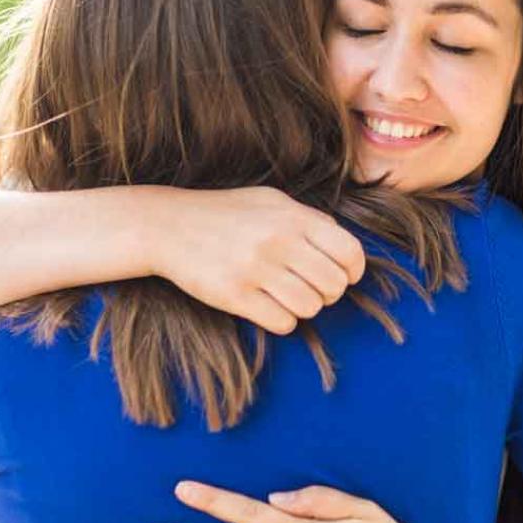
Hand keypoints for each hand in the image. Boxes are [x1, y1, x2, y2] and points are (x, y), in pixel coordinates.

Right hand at [150, 186, 365, 334]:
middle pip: (334, 285)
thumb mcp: (271, 200)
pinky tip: (269, 306)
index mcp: (292, 216)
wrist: (168, 225)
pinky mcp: (234, 295)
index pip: (349, 251)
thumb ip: (309, 219)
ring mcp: (256, 269)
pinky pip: (283, 322)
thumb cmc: (225, 213)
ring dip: (305, 307)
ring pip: (311, 307)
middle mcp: (279, 241)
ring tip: (288, 296)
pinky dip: (282, 320)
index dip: (354, 270)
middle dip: (329, 293)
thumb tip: (342, 246)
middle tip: (312, 288)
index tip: (344, 276)